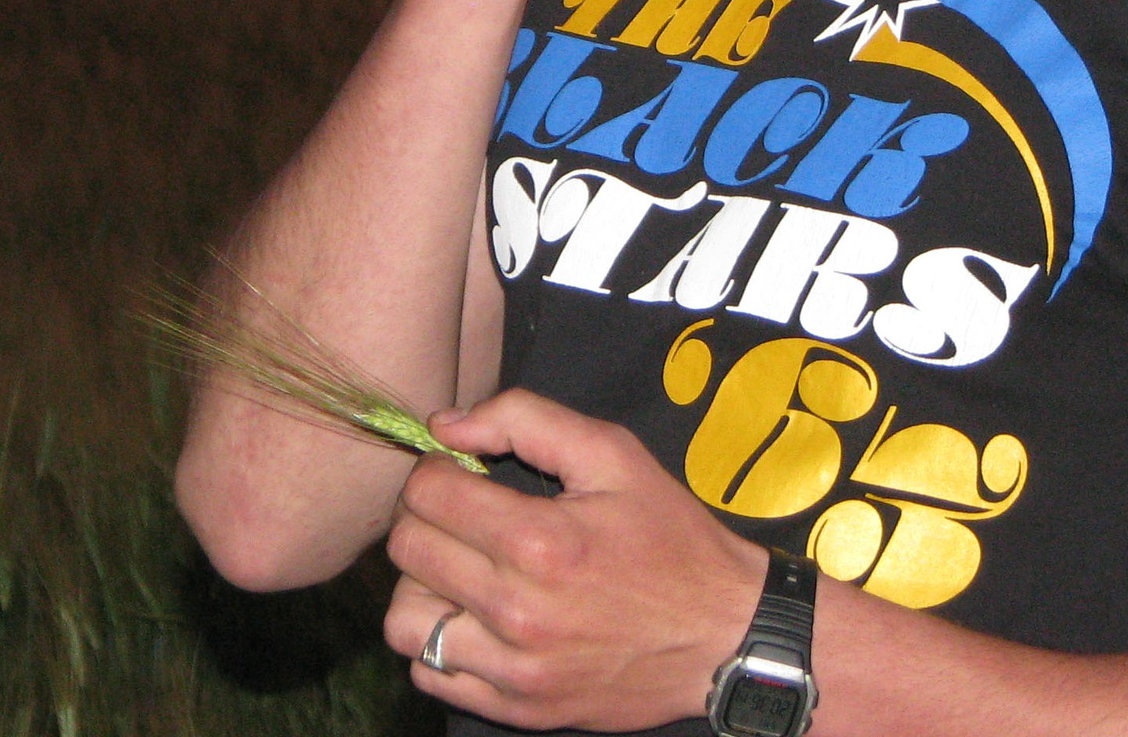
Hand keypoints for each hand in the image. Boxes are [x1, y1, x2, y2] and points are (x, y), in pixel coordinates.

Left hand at [384, 389, 766, 730]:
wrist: (723, 634)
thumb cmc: (668, 537)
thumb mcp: (613, 454)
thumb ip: (524, 420)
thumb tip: (445, 425)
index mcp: (540, 541)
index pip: (428, 493)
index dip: (436, 470)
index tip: (463, 473)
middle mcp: (518, 610)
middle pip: (408, 551)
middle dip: (426, 517)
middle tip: (461, 512)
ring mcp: (515, 668)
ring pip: (405, 621)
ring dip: (422, 584)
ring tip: (460, 568)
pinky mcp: (518, 707)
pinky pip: (432, 673)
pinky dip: (438, 642)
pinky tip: (475, 617)